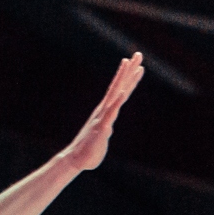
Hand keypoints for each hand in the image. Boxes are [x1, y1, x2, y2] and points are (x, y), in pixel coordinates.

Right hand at [58, 54, 142, 172]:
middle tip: (138, 54)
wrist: (75, 160)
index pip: (119, 91)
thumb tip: (107, 128)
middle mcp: (104, 110)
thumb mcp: (101, 138)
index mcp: (106, 112)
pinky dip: (117, 102)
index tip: (135, 64)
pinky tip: (122, 91)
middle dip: (129, 70)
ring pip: (115, 93)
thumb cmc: (88, 152)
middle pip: (119, 86)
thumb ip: (105, 130)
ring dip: (123, 78)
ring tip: (130, 62)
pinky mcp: (102, 127)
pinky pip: (111, 112)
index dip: (128, 77)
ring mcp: (103, 117)